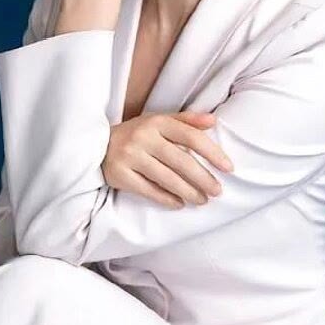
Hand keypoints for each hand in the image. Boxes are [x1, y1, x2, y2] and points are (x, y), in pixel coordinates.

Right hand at [101, 111, 234, 208]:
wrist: (96, 145)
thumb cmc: (136, 133)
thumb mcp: (158, 121)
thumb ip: (186, 121)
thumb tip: (214, 121)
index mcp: (157, 122)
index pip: (191, 136)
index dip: (212, 152)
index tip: (228, 167)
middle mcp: (143, 138)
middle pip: (181, 160)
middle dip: (203, 178)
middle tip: (218, 191)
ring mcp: (130, 156)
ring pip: (166, 178)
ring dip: (188, 192)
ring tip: (202, 200)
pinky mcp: (120, 175)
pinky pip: (148, 190)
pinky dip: (166, 199)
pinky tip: (180, 204)